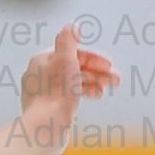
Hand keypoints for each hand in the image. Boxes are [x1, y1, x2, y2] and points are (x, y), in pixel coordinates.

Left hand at [21, 24, 119, 149]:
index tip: (109, 66)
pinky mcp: (48, 109)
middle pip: (72, 68)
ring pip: (71, 83)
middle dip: (96, 72)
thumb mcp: (65, 59)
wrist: (45, 128)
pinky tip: (92, 98)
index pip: (71, 53)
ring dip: (92, 83)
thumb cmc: (55, 94)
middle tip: (115, 80)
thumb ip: (69, 40)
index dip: (92, 58)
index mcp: (41, 61)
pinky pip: (67, 97)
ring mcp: (43, 94)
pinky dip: (82, 95)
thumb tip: (72, 25)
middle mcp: (39, 75)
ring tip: (106, 90)